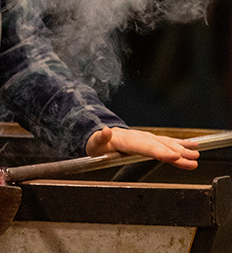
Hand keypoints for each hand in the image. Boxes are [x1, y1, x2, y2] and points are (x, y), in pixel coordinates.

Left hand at [85, 127, 199, 169]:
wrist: (101, 136)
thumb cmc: (98, 144)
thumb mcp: (94, 143)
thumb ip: (99, 138)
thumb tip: (105, 131)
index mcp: (126, 140)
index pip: (145, 147)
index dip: (160, 152)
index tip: (174, 156)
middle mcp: (138, 137)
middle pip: (159, 145)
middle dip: (176, 152)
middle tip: (191, 158)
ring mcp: (145, 138)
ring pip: (165, 143)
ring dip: (181, 148)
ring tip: (196, 154)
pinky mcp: (150, 140)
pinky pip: (166, 142)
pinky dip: (180, 143)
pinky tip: (193, 146)